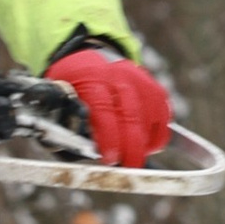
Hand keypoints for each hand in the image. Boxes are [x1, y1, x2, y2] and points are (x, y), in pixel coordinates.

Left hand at [44, 43, 172, 168]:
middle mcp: (117, 75)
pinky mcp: (153, 86)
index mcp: (89, 78)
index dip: (109, 137)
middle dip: (132, 146)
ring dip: (146, 141)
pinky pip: (163, 113)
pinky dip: (158, 134)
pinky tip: (147, 145)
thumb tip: (86, 157)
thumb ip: (70, 128)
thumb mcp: (61, 103)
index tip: (109, 159)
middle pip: (132, 114)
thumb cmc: (72, 89)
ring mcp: (138, 79)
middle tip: (129, 166)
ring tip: (134, 156)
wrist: (86, 57)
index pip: (103, 109)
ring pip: (152, 114)